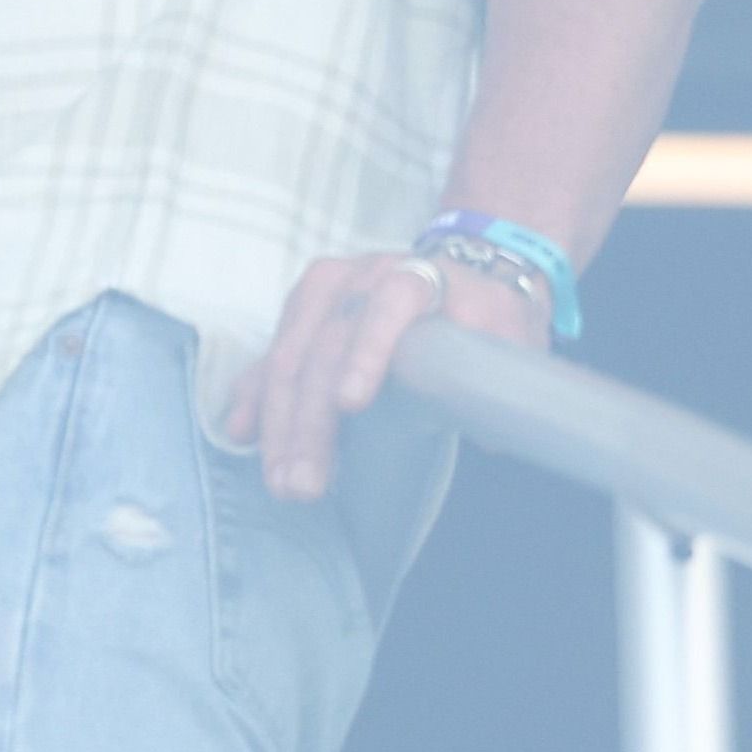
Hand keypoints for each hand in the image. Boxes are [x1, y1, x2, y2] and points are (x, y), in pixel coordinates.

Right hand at [227, 250, 549, 501]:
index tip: (351, 405)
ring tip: (281, 481)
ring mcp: (321, 293)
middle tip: (304, 484)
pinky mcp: (300, 312)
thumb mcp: (510, 332)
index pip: (387, 308)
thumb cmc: (489, 311)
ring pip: (288, 358)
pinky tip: (242, 434)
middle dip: (309, 422)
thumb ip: (500, 374)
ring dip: (279, 425)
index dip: (366, 354)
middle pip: (324, 347)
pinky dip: (255, 397)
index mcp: (413, 277)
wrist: (465, 267)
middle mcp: (358, 278)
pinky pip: (270, 357)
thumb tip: (487, 434)